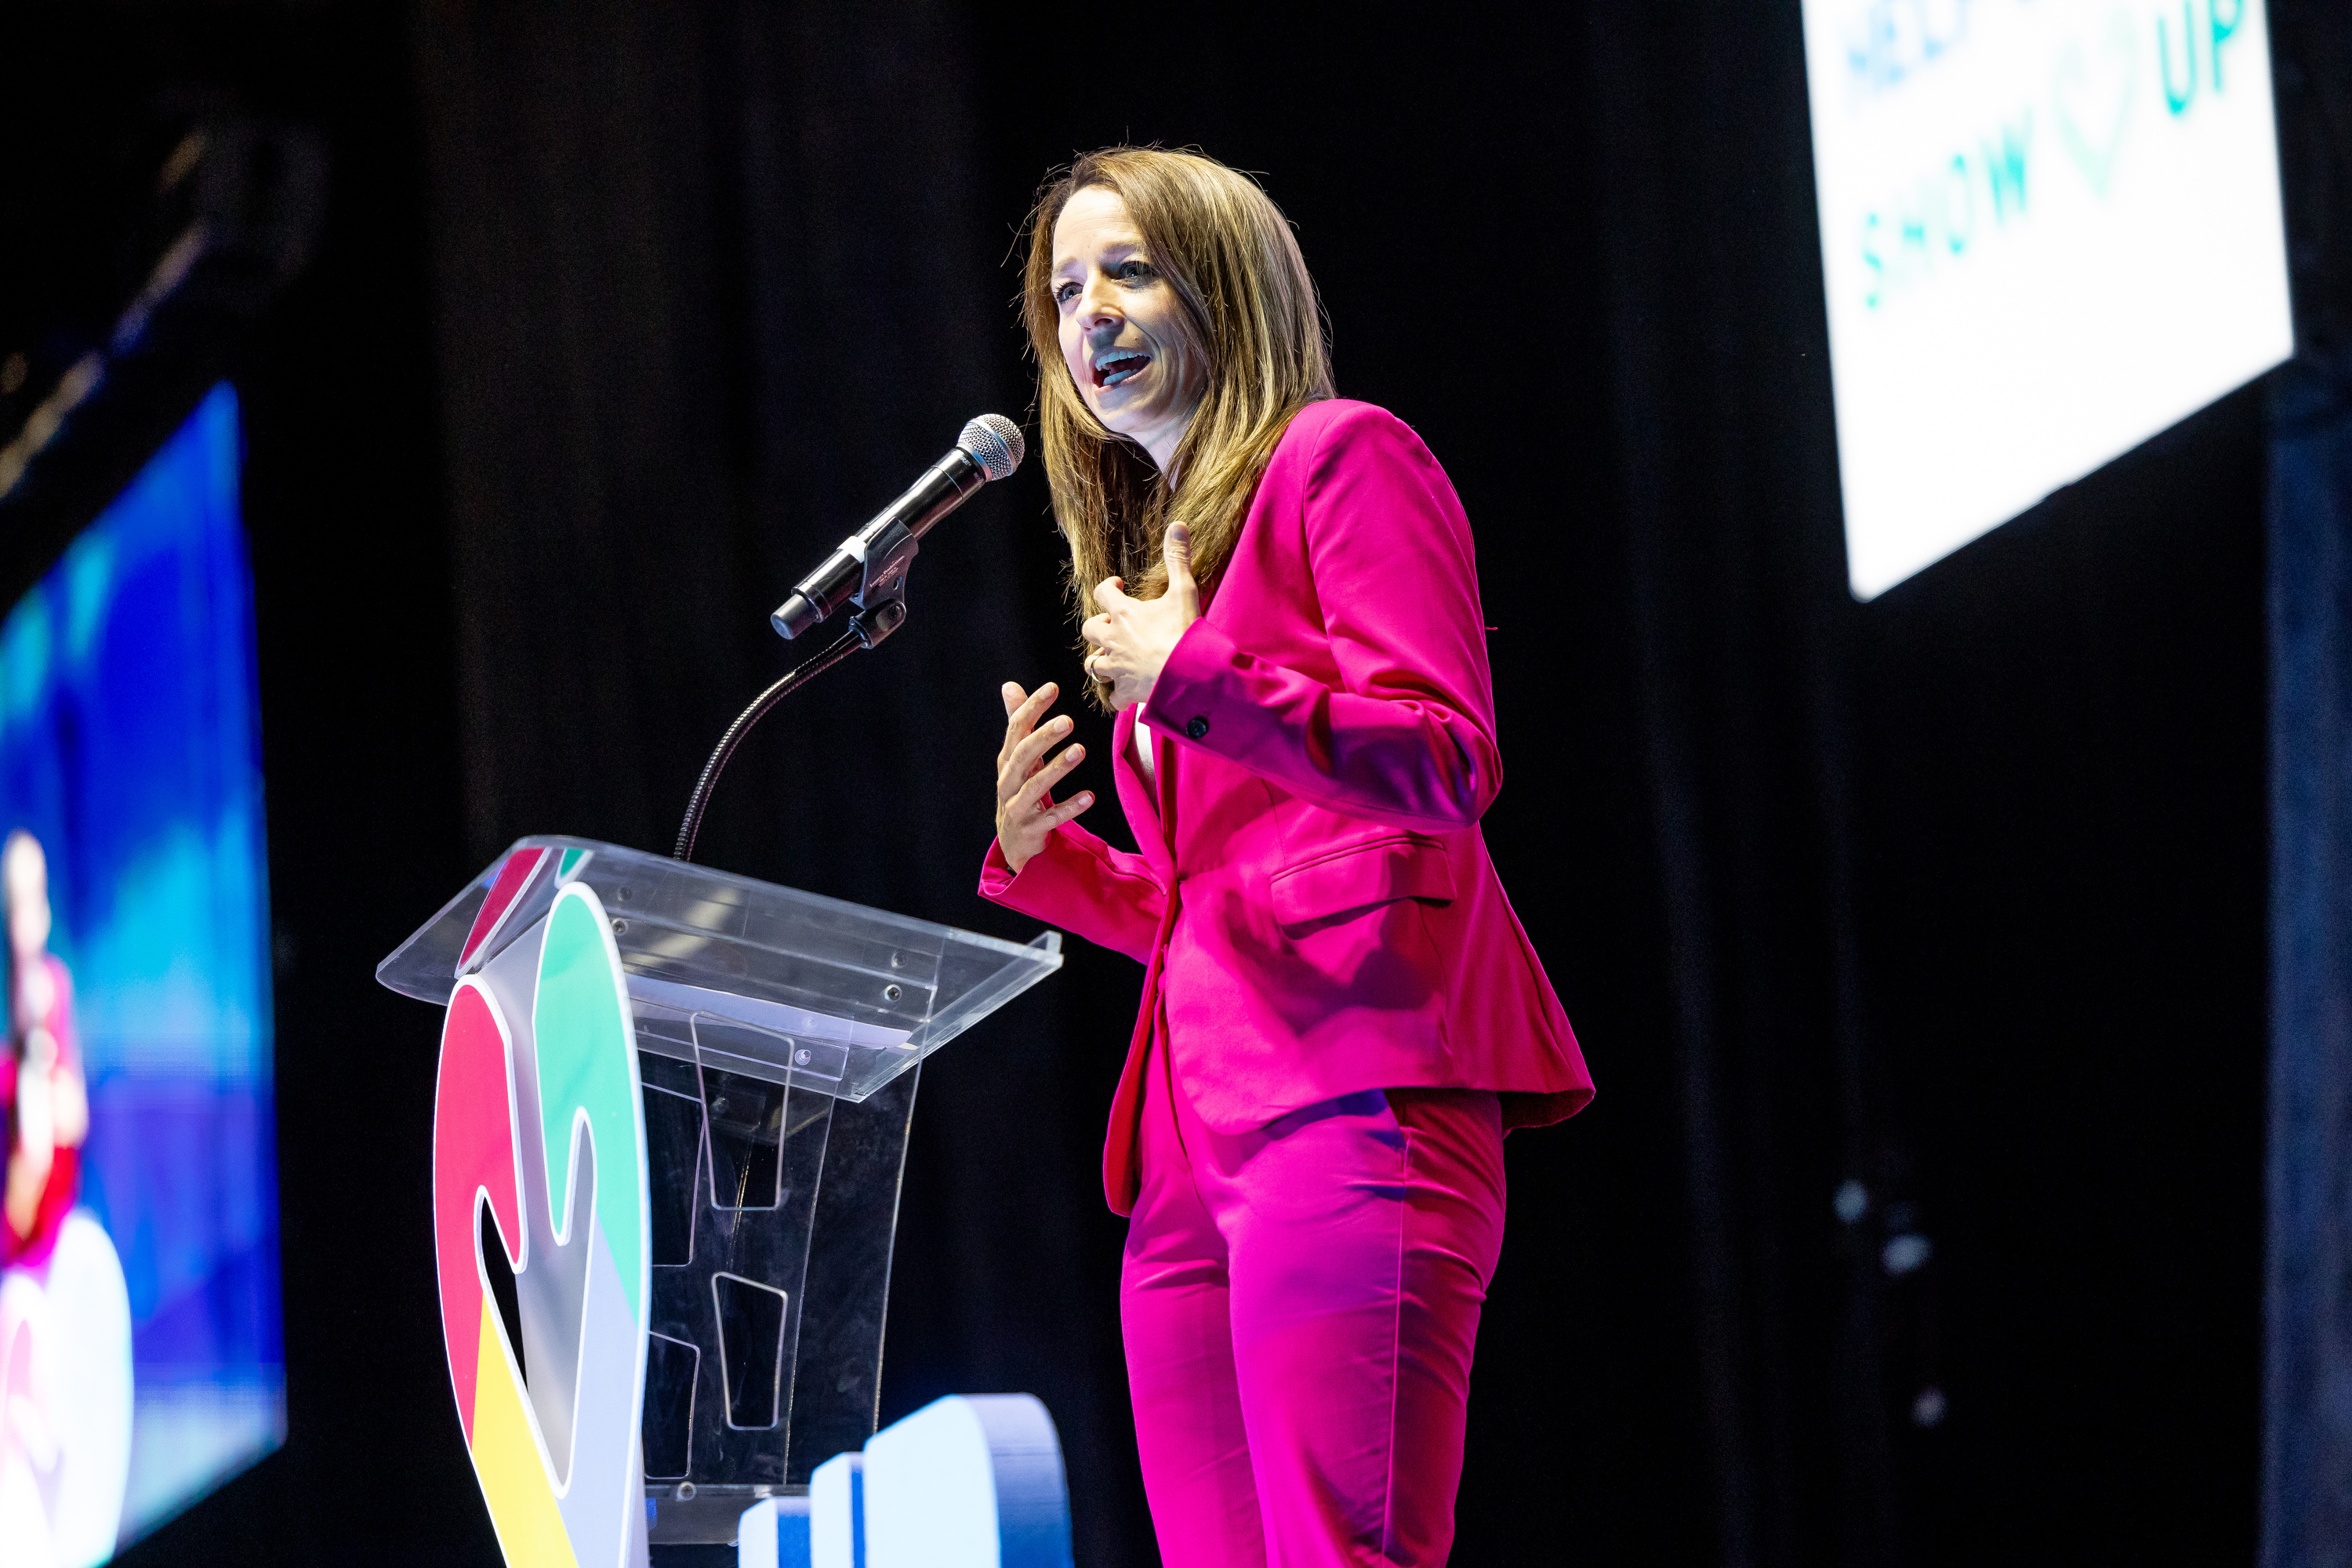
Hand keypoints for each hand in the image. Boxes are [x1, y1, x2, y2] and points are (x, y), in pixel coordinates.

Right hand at [994, 681, 1094, 872]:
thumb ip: (1017, 723)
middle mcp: (1008, 781)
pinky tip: (1090, 797)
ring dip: (1057, 768)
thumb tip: (1009, 686)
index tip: (1052, 687)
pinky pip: (1051, 817)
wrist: (1012, 840)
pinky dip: (1069, 807)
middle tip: (1068, 721)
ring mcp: (1017, 806)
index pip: (1016, 729)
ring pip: (1035, 786)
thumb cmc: (1019, 790)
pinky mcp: (1031, 828)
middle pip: (1022, 756)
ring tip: (1080, 750)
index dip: (1031, 708)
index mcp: (1007, 761)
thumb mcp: (1017, 757)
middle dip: (1043, 737)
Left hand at [1081, 523, 1199, 711]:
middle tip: (1114, 627)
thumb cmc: (1184, 632)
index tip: (1117, 587)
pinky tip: (1127, 693)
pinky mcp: (1126, 690)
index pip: (1101, 593)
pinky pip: (1113, 697)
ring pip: (1093, 665)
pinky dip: (1118, 695)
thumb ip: (1177, 558)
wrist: (1188, 674)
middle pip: (1089, 630)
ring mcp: (1117, 667)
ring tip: (1113, 660)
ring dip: (1100, 662)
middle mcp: (1114, 639)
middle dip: (1098, 627)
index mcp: (1124, 613)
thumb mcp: (1183, 591)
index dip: (1107, 588)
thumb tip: (1177, 524)